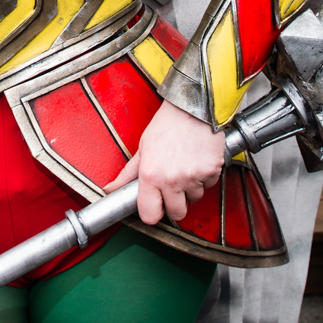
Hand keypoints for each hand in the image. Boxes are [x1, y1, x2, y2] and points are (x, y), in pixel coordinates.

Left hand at [105, 99, 224, 224]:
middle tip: (173, 187)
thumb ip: (127, 174)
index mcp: (151, 175)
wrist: (194, 108)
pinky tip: (198, 161)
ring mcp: (193, 177)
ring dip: (191, 189)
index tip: (155, 206)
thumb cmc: (168, 124)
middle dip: (175, 204)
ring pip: (195, 199)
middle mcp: (172, 180)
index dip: (153, 213)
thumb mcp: (143, 148)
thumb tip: (110, 189)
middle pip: (177, 214)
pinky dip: (204, 178)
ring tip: (186, 166)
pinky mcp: (211, 172)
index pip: (150, 215)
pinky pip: (208, 186)